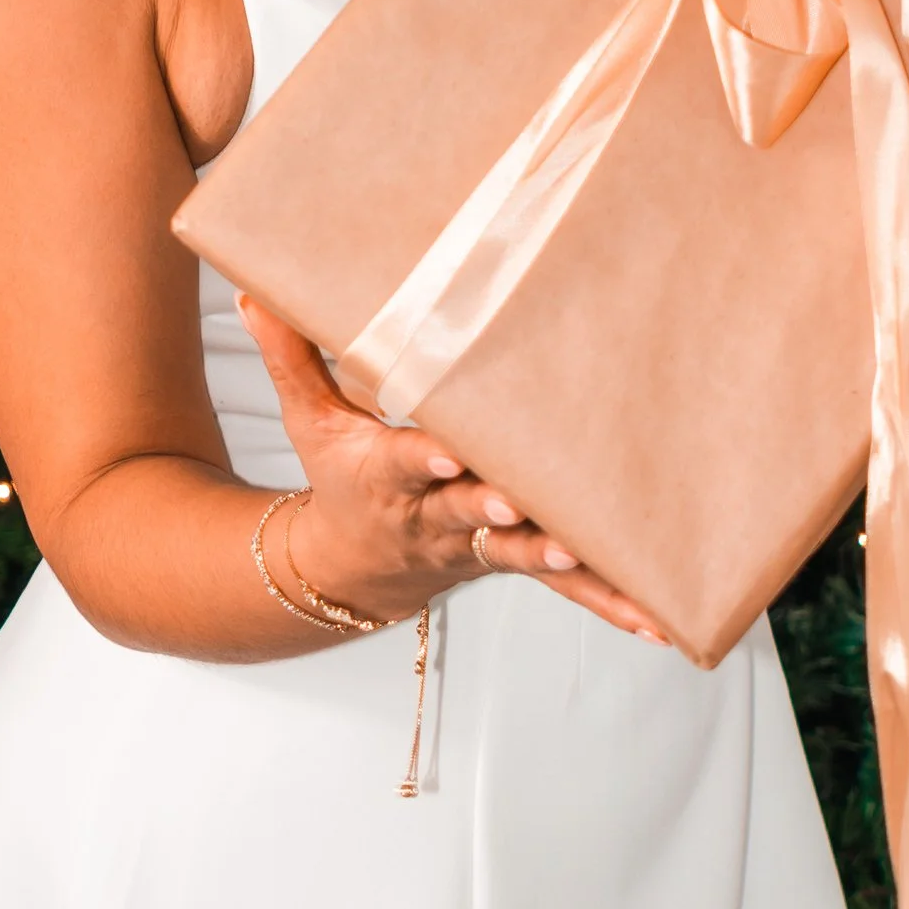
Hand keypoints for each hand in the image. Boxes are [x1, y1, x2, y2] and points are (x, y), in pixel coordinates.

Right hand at [237, 297, 670, 642]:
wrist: (357, 570)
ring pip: (519, 555)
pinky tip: (657, 620)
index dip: (424, 461)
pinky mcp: (514, 559)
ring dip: (553, 559)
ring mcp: (477, 543)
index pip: (404, 465)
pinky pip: (564, 585)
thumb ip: (290, 355)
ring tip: (581, 557)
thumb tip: (251, 288)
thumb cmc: (341, 478)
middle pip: (465, 513)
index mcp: (385, 477)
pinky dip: (609, 601)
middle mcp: (435, 515)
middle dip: (491, 512)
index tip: (448, 454)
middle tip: (517, 507)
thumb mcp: (307, 421)